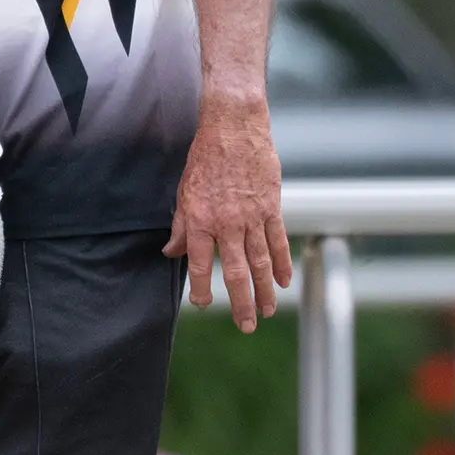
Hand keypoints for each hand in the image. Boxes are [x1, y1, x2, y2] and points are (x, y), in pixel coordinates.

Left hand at [165, 95, 290, 330]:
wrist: (234, 129)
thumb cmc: (204, 159)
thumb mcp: (183, 192)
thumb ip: (180, 226)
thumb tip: (172, 253)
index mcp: (199, 219)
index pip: (198, 263)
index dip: (200, 287)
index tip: (203, 304)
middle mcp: (226, 223)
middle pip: (236, 271)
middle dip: (241, 302)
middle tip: (246, 326)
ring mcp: (252, 217)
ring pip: (260, 262)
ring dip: (265, 291)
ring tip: (267, 311)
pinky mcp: (271, 208)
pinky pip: (277, 242)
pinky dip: (282, 263)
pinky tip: (283, 282)